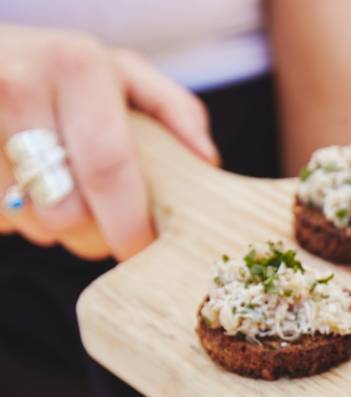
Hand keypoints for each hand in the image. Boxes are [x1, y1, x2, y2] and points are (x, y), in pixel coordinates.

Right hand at [0, 24, 217, 259]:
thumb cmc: (63, 69)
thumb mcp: (122, 71)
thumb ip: (173, 110)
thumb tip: (206, 160)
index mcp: (76, 66)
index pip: (108, 167)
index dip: (129, 223)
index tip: (143, 250)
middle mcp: (19, 87)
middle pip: (67, 209)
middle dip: (94, 238)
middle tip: (107, 233)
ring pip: (30, 221)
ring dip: (54, 227)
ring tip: (60, 192)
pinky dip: (18, 216)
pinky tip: (24, 186)